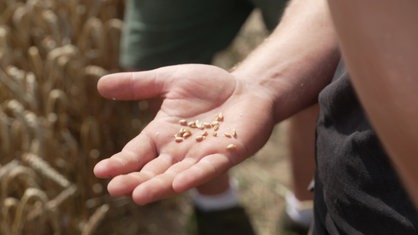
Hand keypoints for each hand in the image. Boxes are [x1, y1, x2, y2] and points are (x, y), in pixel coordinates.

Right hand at [94, 64, 275, 204]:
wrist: (246, 88)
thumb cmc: (208, 86)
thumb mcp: (169, 80)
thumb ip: (138, 85)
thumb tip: (100, 84)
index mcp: (161, 134)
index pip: (136, 152)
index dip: (120, 163)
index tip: (99, 171)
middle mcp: (177, 150)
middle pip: (152, 170)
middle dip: (134, 180)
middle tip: (115, 189)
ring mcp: (200, 155)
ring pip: (176, 175)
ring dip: (159, 186)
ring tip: (139, 196)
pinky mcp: (224, 155)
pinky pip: (207, 168)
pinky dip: (194, 176)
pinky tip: (179, 185)